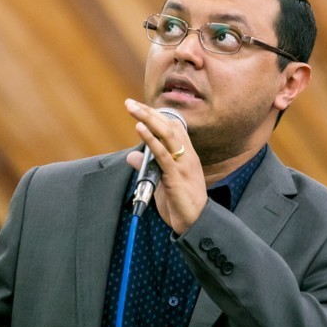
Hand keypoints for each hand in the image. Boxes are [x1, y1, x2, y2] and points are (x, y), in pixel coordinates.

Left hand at [125, 98, 206, 233]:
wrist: (195, 223)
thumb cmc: (180, 203)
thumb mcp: (161, 181)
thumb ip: (148, 166)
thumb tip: (132, 155)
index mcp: (186, 155)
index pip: (172, 127)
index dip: (156, 115)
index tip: (139, 107)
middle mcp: (187, 155)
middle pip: (168, 125)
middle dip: (148, 112)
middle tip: (130, 103)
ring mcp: (183, 164)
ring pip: (167, 134)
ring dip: (148, 119)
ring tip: (133, 109)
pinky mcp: (176, 176)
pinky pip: (163, 154)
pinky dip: (151, 139)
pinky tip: (140, 129)